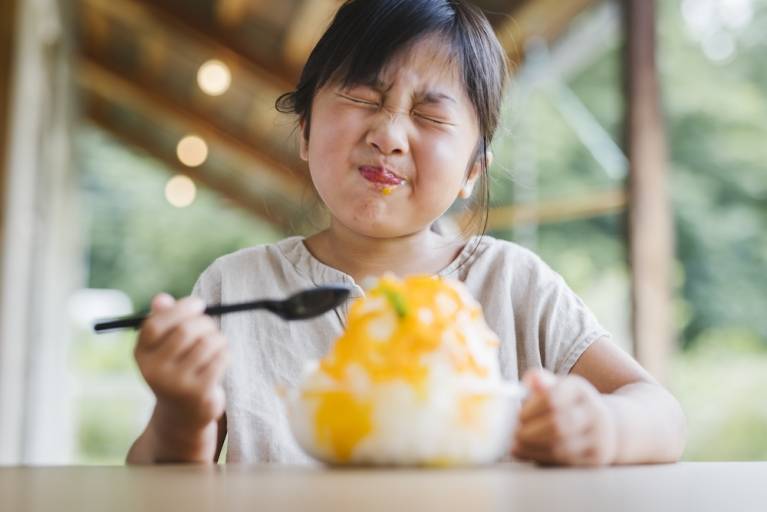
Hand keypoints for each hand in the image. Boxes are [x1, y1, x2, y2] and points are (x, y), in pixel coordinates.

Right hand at [135, 294, 228, 428]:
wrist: (182, 413)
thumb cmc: (176, 368)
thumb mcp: (164, 347)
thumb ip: (163, 320)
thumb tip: (161, 299)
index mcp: (141, 354)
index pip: (155, 324)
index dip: (180, 309)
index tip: (199, 304)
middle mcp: (154, 370)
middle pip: (185, 330)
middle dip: (205, 322)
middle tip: (211, 326)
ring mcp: (176, 383)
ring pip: (207, 343)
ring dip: (218, 338)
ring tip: (216, 344)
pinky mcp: (198, 393)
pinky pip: (220, 358)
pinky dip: (225, 352)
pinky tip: (221, 358)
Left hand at [511, 369, 617, 465]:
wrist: (606, 426)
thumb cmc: (569, 404)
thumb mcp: (557, 387)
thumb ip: (541, 382)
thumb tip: (531, 379)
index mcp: (579, 389)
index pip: (552, 398)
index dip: (530, 410)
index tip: (515, 415)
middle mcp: (593, 411)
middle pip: (558, 424)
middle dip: (530, 431)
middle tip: (512, 433)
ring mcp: (599, 435)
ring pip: (562, 446)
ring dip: (532, 447)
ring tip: (514, 444)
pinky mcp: (596, 456)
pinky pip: (565, 460)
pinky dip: (541, 457)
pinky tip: (526, 452)